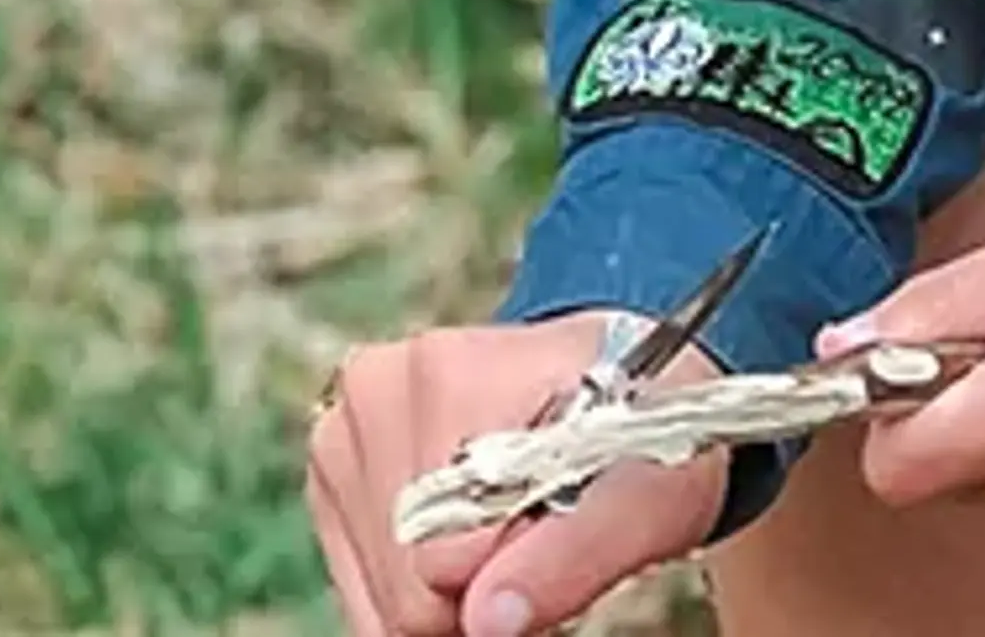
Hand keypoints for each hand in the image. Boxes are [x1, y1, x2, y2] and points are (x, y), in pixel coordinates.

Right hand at [302, 313, 729, 636]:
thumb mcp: (649, 492)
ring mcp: (349, 426)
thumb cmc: (643, 434)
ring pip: (381, 595)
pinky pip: (363, 588)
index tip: (559, 534)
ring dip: (448, 591)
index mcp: (453, 371)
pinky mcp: (335, 467)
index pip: (447, 557)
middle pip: (405, 582)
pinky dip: (415, 588)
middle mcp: (382, 387)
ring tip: (511, 531)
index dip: (514, 574)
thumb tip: (489, 620)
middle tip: (540, 535)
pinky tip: (467, 540)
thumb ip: (576, 553)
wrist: (631, 385)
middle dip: (478, 586)